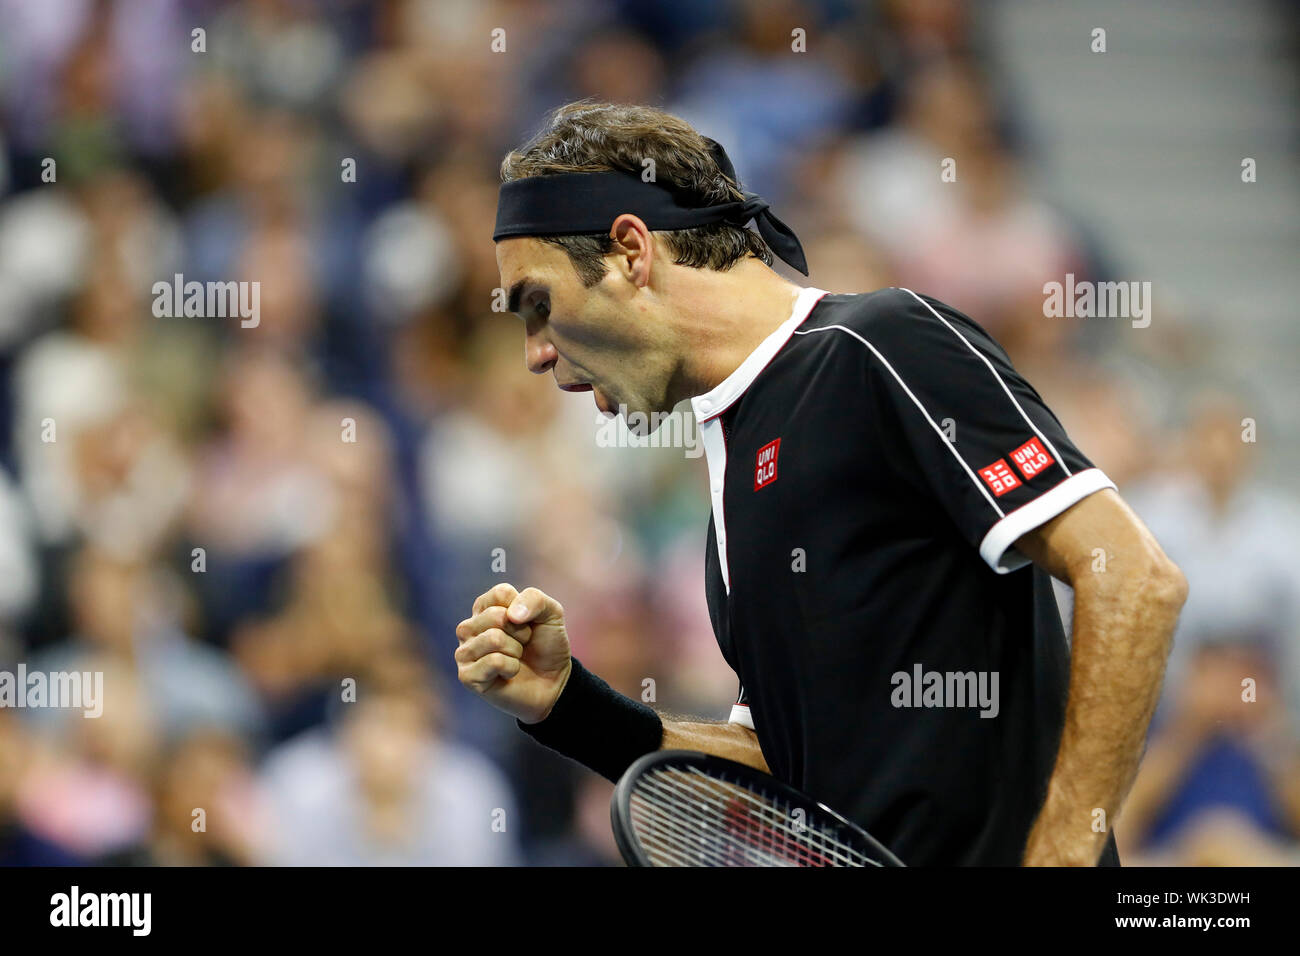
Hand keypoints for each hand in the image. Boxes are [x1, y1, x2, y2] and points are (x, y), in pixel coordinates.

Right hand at [455, 583, 572, 724]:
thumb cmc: (547, 645)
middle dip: (521, 632)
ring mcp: (464, 652)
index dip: (525, 609)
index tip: (527, 623)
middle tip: (523, 644)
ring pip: (494, 638)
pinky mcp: (467, 676)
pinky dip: (511, 668)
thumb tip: (511, 616)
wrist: (554, 681)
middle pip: (497, 616)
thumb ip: (535, 599)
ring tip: (515, 658)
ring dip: (516, 650)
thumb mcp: (551, 614)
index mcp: (484, 607)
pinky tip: (508, 674)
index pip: (501, 593)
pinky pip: (494, 661)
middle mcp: (468, 628)